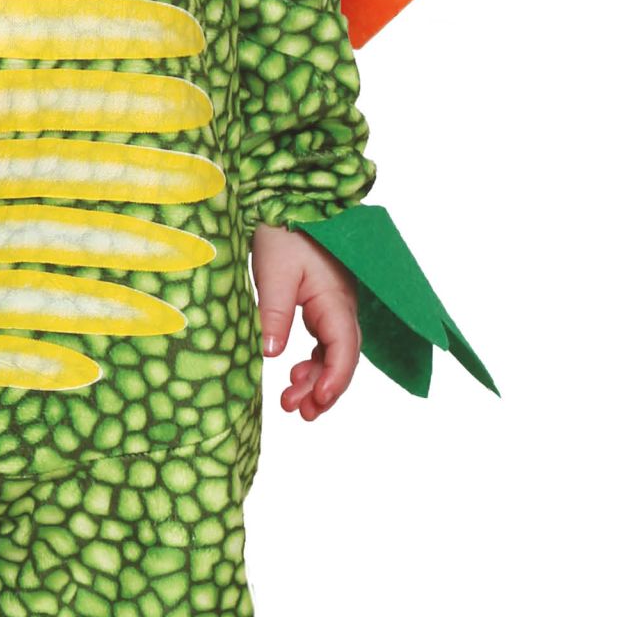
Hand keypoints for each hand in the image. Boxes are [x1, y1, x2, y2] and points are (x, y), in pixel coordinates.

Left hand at [250, 226, 360, 420]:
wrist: (286, 203)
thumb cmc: (283, 233)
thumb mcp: (274, 272)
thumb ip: (274, 314)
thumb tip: (272, 354)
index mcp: (335, 299)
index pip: (345, 347)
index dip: (334, 379)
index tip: (317, 401)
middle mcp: (341, 306)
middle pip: (343, 357)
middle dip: (325, 390)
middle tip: (300, 413)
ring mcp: (333, 306)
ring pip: (333, 352)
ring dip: (317, 380)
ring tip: (292, 403)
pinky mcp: (321, 304)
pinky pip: (324, 341)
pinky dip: (312, 363)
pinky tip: (294, 376)